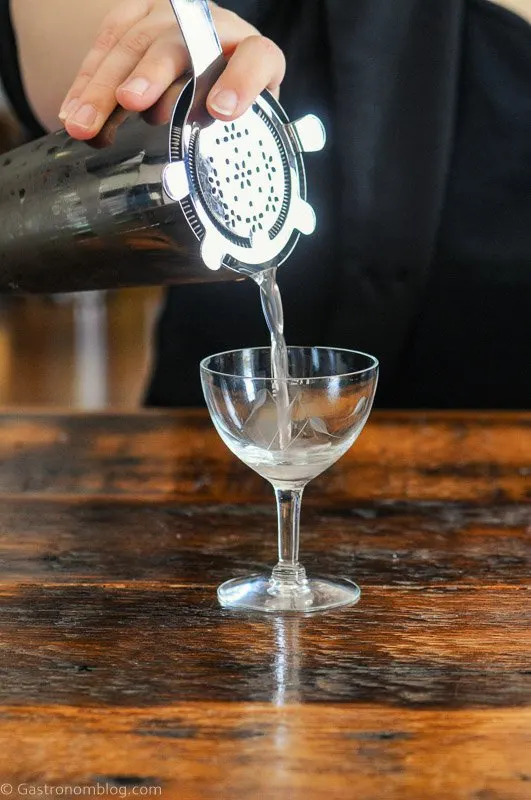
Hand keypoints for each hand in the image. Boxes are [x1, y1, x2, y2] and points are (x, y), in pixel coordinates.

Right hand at [59, 0, 284, 139]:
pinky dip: (86, 80)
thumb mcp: (245, 124)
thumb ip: (233, 139)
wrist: (213, 59)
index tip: (221, 112)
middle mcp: (213, 27)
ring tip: (84, 124)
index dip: (240, 83)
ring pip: (134, 43)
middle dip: (152, 73)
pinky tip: (72, 110)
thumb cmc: (230, 104)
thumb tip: (207, 180)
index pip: (256, 59)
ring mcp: (172, 18)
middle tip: (131, 102)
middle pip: (180, 45)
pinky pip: (106, 42)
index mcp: (254, 55)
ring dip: (104, 84)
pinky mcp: (137, 15)